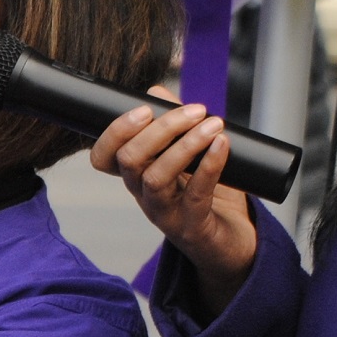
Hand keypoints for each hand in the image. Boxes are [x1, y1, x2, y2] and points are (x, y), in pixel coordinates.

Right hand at [89, 88, 259, 314]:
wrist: (232, 244)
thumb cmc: (208, 197)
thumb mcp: (188, 157)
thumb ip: (173, 126)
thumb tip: (156, 92)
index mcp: (136, 177)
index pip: (103, 157)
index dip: (114, 132)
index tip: (144, 109)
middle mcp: (143, 195)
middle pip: (130, 160)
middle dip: (160, 129)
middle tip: (195, 110)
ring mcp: (165, 214)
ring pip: (156, 177)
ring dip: (186, 145)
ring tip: (214, 124)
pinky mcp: (192, 228)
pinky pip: (195, 195)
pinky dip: (209, 165)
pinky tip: (222, 145)